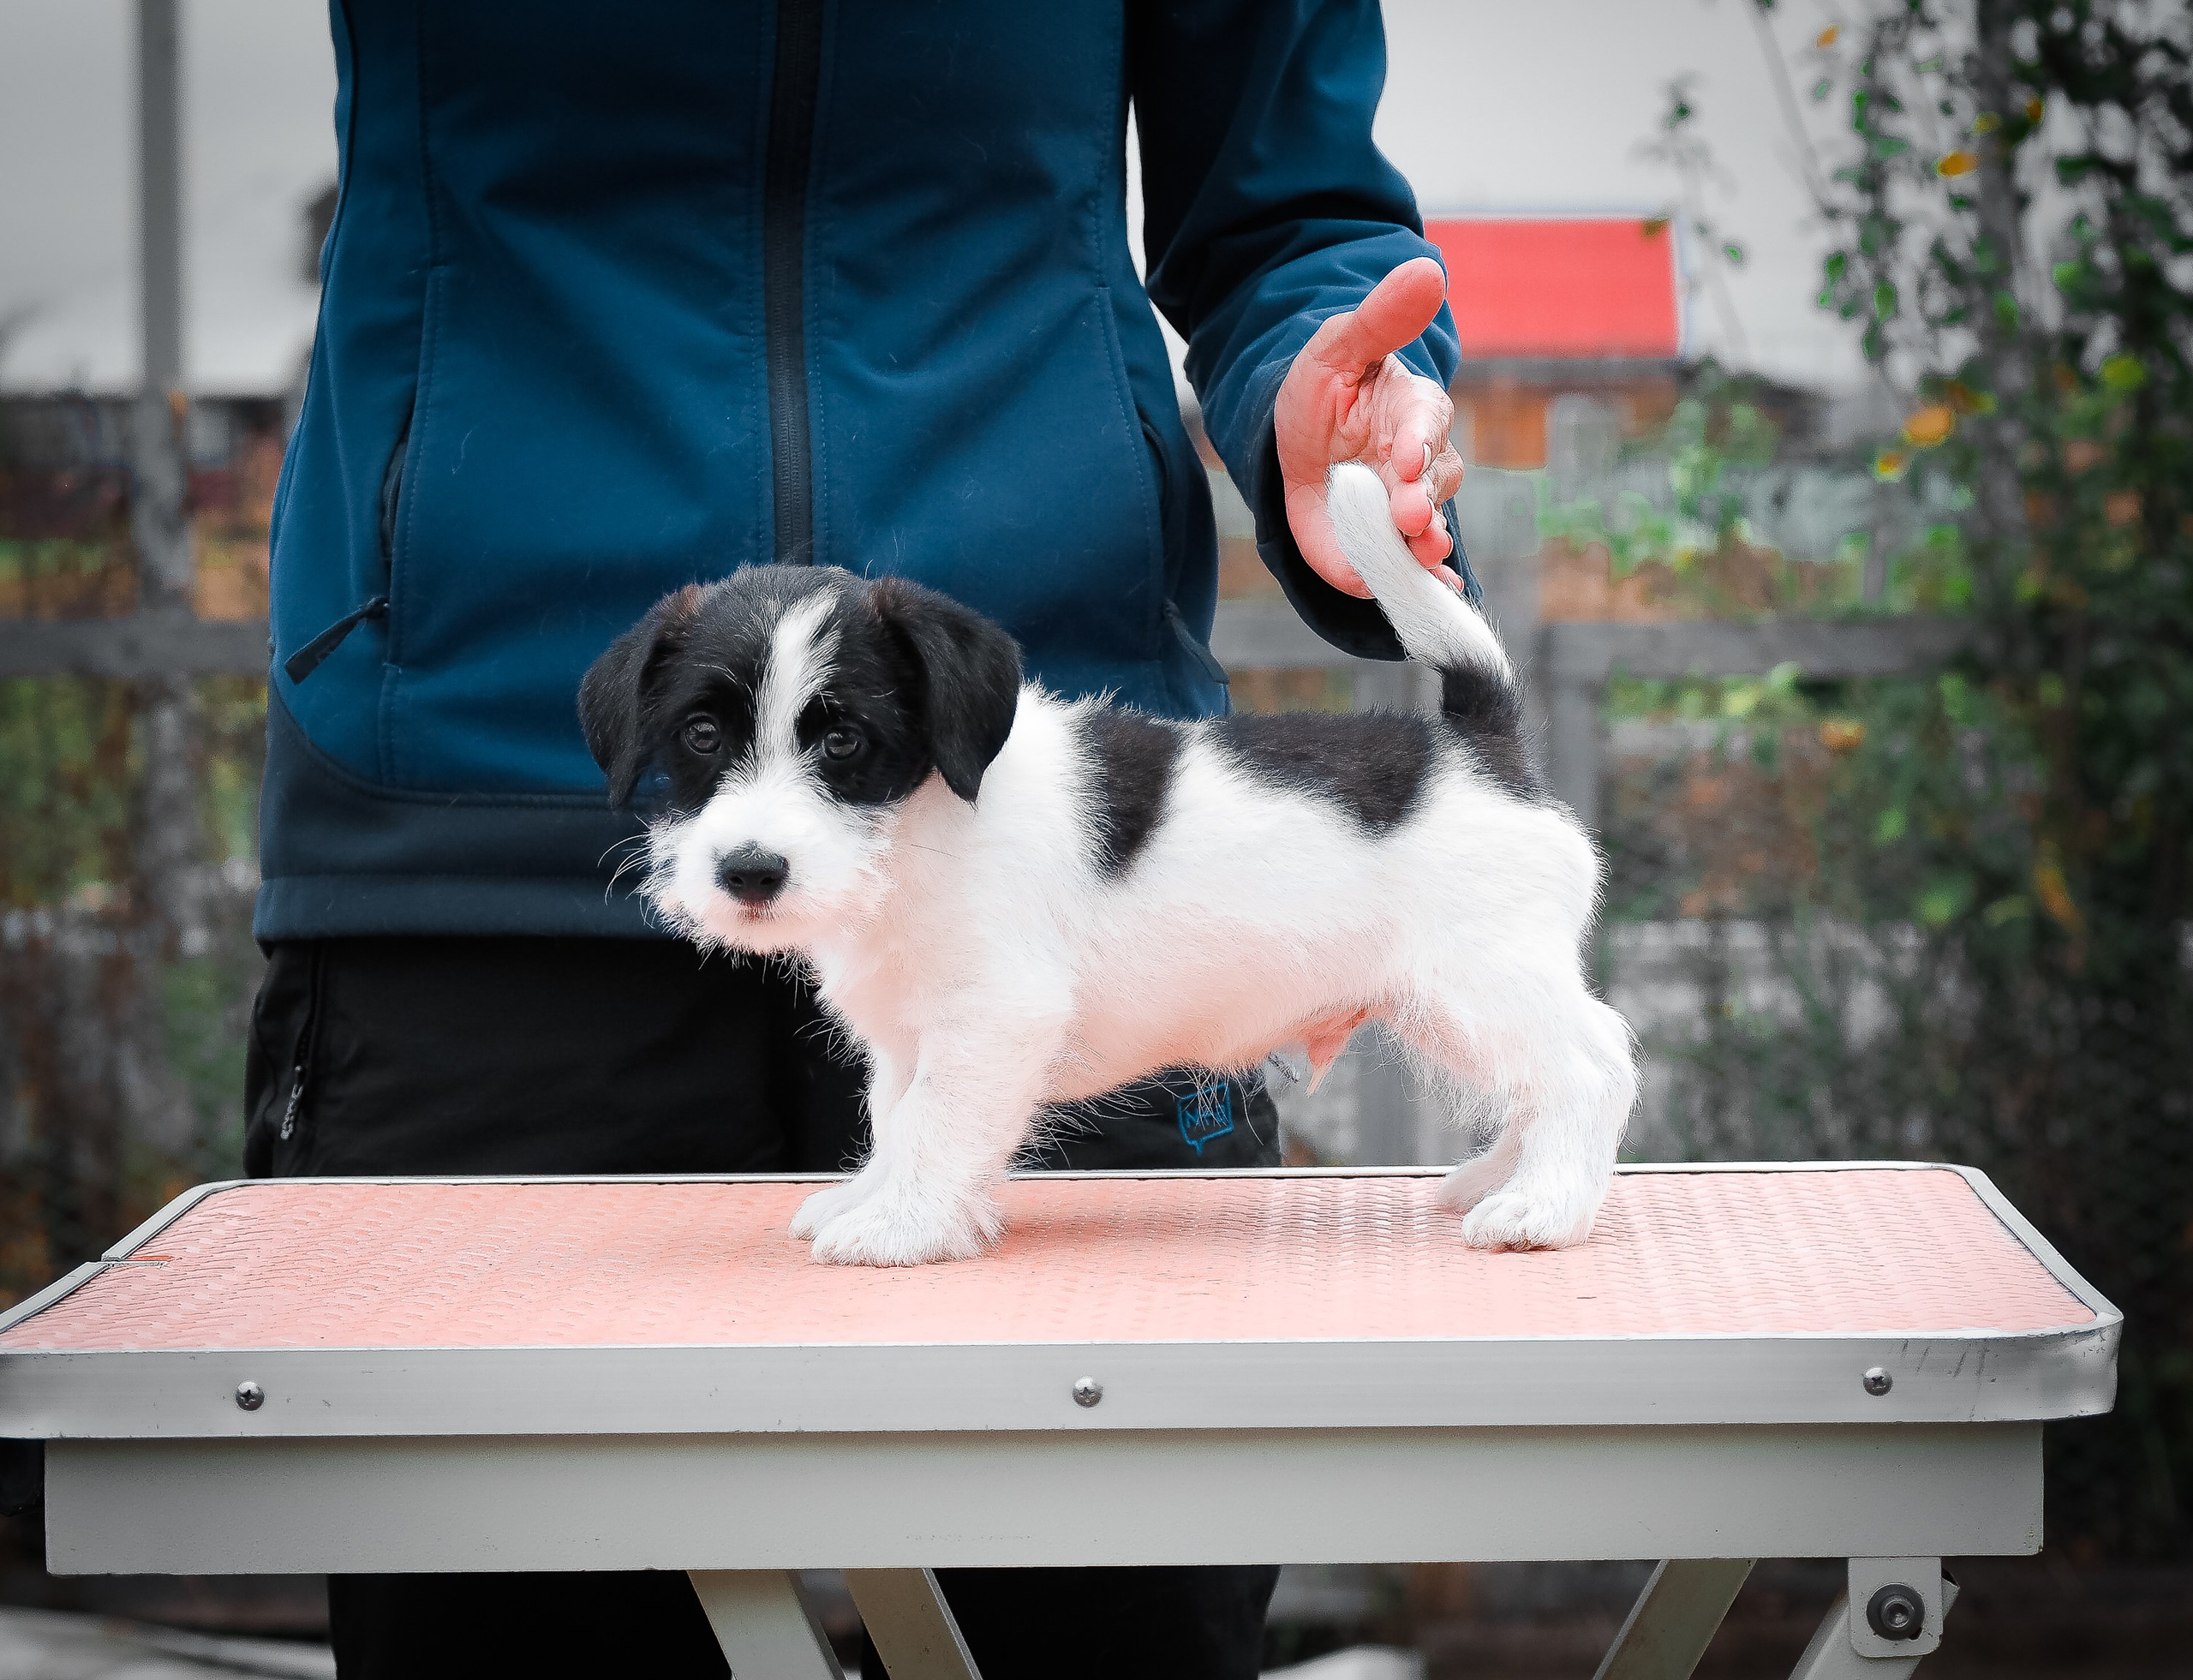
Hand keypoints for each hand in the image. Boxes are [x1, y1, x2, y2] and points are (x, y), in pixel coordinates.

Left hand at [1274, 256, 1465, 598]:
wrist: (1295, 435)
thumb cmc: (1324, 386)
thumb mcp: (1338, 346)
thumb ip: (1381, 318)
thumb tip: (1429, 269)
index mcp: (1413, 410)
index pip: (1427, 422)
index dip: (1420, 440)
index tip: (1407, 458)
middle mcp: (1418, 463)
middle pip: (1434, 484)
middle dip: (1423, 503)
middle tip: (1410, 518)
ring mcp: (1402, 508)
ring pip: (1426, 528)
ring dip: (1426, 546)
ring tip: (1419, 555)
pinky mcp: (1380, 545)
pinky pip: (1406, 566)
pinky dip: (1422, 582)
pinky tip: (1434, 596)